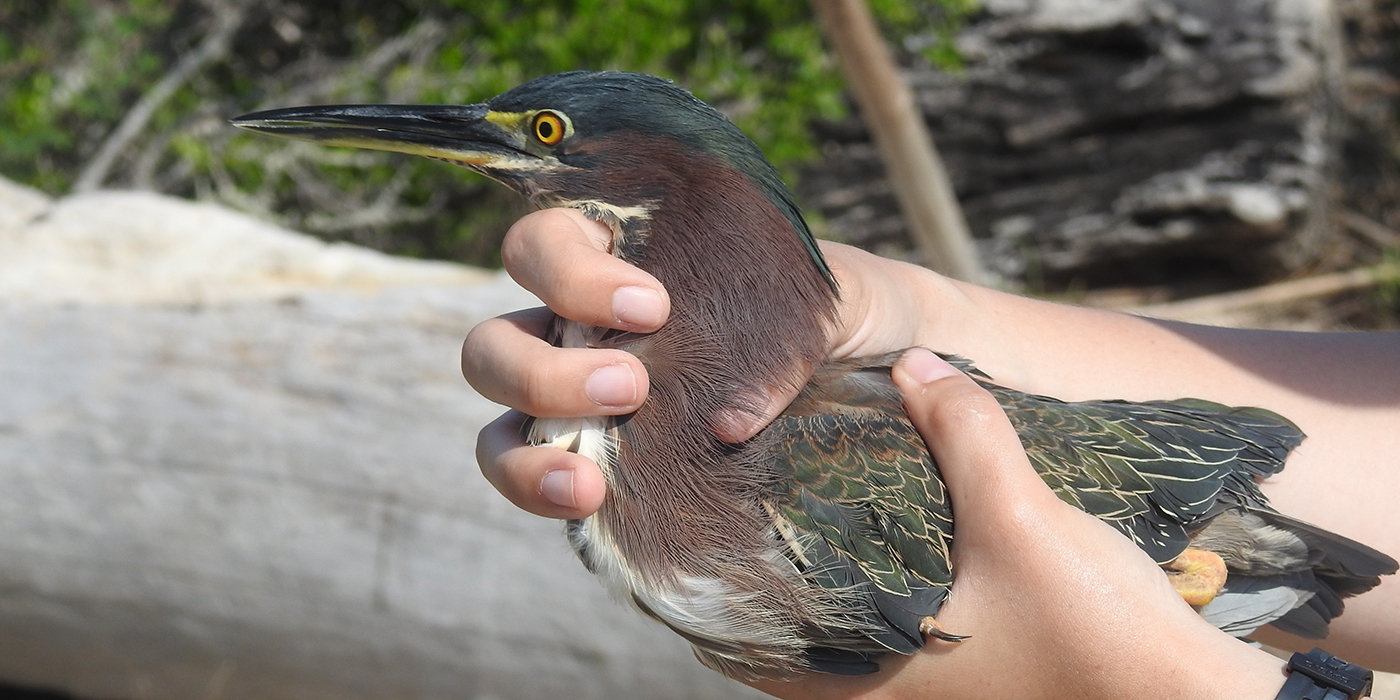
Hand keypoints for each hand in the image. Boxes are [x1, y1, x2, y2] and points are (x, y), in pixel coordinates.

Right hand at [465, 207, 947, 518]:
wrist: (865, 369)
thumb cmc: (824, 311)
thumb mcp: (821, 303)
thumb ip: (786, 335)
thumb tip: (731, 422)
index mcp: (619, 256)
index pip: (544, 241)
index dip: (572, 272)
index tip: (653, 306)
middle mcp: (578, 322)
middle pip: (496, 335)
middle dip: (544, 369)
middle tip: (631, 387)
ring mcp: (572, 391)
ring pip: (497, 412)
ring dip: (526, 444)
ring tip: (589, 479)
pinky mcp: (584, 452)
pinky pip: (526, 469)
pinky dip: (538, 487)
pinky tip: (589, 500)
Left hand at [747, 350, 1285, 699]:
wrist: (1194, 696)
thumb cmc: (1098, 629)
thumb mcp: (1022, 518)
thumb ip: (965, 435)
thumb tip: (917, 364)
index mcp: (872, 686)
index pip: (746, 653)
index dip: (707, 601)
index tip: (685, 535)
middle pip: (791, 641)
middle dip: (765, 577)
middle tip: (737, 502)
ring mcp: (933, 696)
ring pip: (846, 638)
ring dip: (824, 584)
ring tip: (798, 508)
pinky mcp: (973, 679)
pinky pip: (896, 634)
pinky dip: (879, 591)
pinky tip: (887, 537)